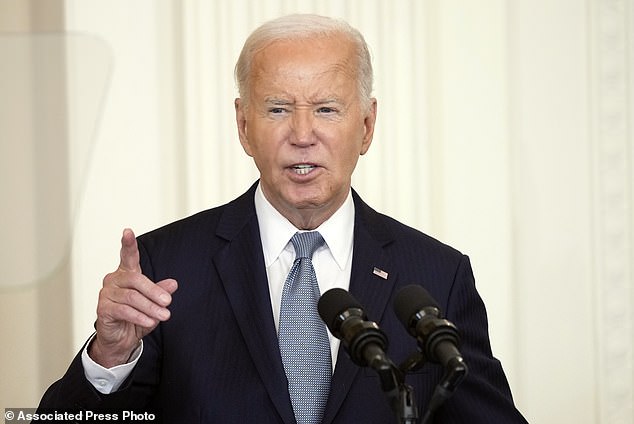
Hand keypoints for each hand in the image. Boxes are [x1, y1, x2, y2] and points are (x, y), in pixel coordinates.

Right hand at [89, 228, 177, 367]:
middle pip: (135, 279)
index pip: (127, 256)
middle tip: (168, 302)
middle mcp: (114, 280)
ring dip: (150, 307)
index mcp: (127, 274)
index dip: (128, 244)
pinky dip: (139, 316)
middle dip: (154, 291)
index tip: (127, 231)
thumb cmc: (136, 317)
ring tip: (164, 315)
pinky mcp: (102, 309)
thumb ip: (161, 292)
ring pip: (131, 297)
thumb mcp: (154, 304)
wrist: (122, 340)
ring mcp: (106, 294)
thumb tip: (173, 284)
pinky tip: (149, 322)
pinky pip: (123, 310)